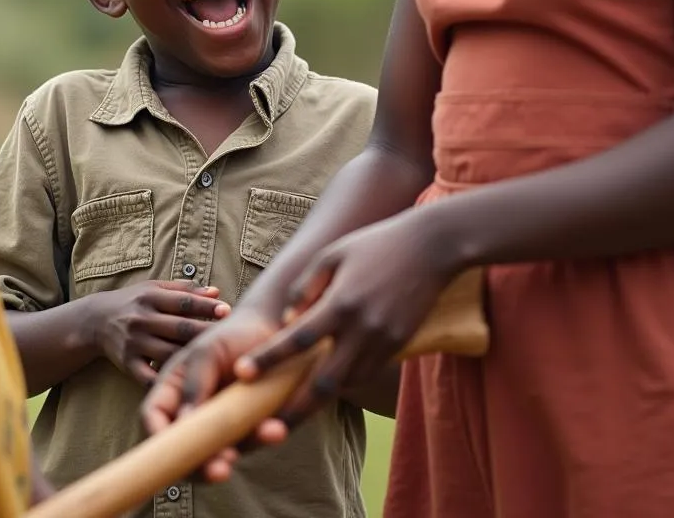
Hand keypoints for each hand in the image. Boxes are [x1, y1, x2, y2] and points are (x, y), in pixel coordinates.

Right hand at [93, 280, 230, 385]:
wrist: (95, 320)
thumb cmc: (134, 301)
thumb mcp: (155, 288)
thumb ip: (186, 290)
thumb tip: (217, 292)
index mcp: (150, 297)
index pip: (182, 301)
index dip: (205, 306)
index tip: (227, 310)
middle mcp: (141, 319)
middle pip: (179, 328)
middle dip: (205, 332)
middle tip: (230, 338)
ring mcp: (134, 343)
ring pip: (168, 353)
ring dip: (191, 358)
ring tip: (215, 362)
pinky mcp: (127, 364)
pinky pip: (149, 377)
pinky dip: (167, 381)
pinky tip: (187, 385)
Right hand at [141, 307, 285, 480]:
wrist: (270, 329)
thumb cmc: (232, 334)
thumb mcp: (207, 351)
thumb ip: (194, 383)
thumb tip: (183, 423)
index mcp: (173, 389)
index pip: (153, 418)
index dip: (157, 438)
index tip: (175, 451)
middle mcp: (191, 411)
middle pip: (182, 450)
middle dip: (200, 466)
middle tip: (221, 469)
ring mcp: (218, 424)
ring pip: (217, 454)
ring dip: (237, 454)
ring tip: (259, 437)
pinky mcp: (245, 428)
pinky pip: (248, 443)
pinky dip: (262, 438)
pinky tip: (275, 429)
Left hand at [235, 208, 456, 428]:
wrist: (431, 247)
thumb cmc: (373, 245)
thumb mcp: (332, 254)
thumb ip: (305, 287)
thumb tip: (287, 322)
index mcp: (341, 302)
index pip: (298, 340)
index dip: (268, 359)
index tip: (242, 374)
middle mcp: (363, 329)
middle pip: (324, 382)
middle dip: (294, 410)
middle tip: (265, 428)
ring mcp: (384, 341)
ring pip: (346, 385)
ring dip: (318, 401)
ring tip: (288, 416)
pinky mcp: (399, 346)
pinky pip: (365, 374)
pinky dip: (343, 383)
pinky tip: (324, 387)